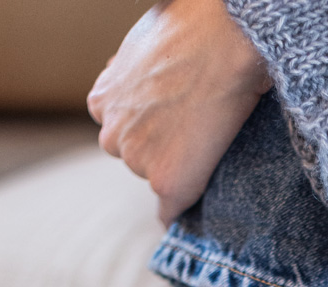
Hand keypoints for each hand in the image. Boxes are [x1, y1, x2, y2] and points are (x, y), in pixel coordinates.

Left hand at [87, 0, 271, 223]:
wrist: (225, 39)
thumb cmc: (194, 30)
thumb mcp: (145, 45)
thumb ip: (138, 75)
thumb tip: (154, 83)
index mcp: (102, 100)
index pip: (121, 133)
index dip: (149, 130)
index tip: (171, 129)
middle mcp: (112, 134)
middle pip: (136, 159)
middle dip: (160, 151)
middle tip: (195, 133)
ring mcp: (137, 160)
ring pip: (157, 180)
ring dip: (178, 172)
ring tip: (209, 145)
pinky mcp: (166, 181)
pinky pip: (171, 211)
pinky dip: (181, 212)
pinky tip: (191, 214)